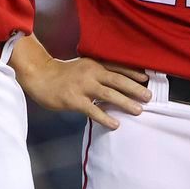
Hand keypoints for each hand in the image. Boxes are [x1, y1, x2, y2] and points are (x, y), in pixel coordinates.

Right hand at [19, 56, 150, 129]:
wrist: (40, 76)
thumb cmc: (63, 74)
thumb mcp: (83, 67)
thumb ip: (99, 72)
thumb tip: (118, 81)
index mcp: (95, 64)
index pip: (118, 67)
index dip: (133, 73)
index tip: (147, 78)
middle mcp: (91, 73)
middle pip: (118, 80)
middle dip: (135, 89)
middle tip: (149, 96)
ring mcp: (83, 86)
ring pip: (109, 94)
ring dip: (125, 102)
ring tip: (138, 110)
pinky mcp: (74, 100)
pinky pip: (93, 110)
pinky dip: (105, 117)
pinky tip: (115, 124)